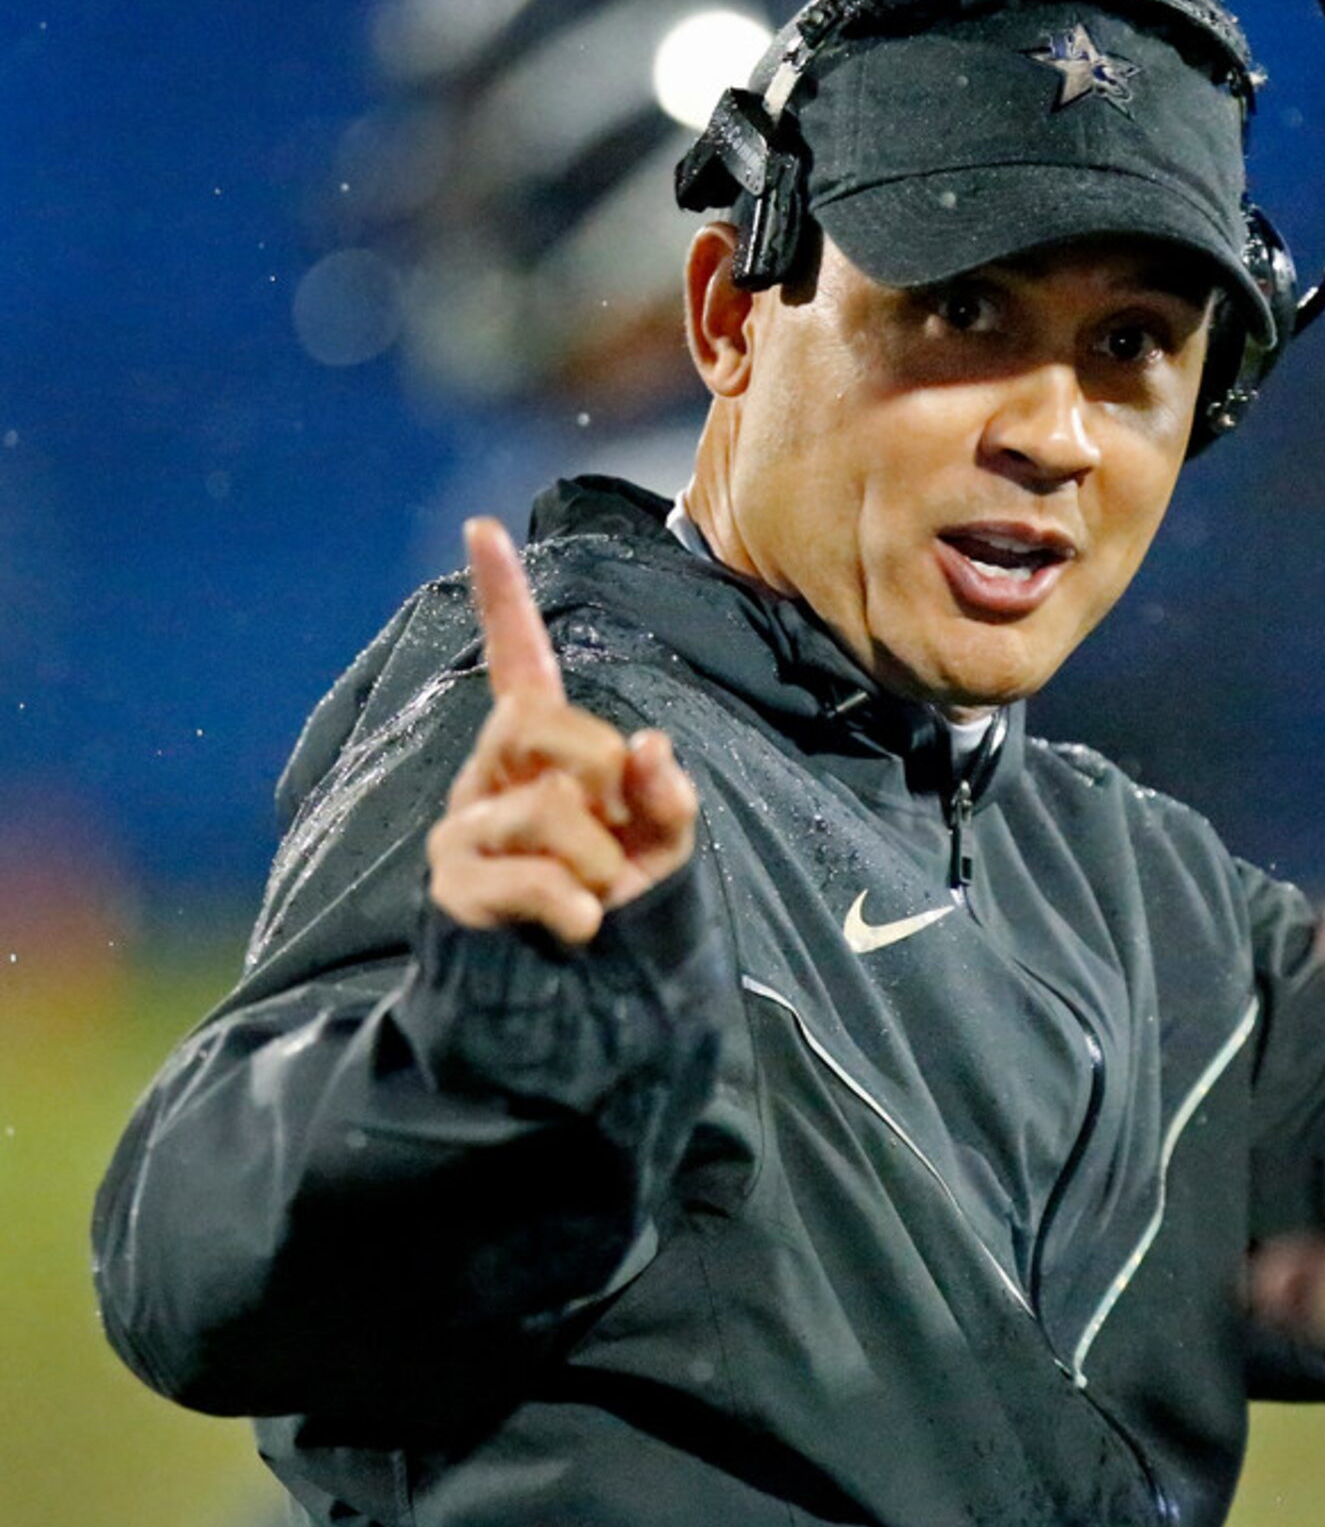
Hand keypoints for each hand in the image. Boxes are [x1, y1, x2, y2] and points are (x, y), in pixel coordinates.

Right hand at [426, 517, 697, 944]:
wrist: (582, 999)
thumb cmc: (620, 903)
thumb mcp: (663, 845)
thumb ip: (667, 796)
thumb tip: (650, 747)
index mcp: (540, 752)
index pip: (519, 662)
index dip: (503, 598)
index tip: (484, 527)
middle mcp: (490, 777)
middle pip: (534, 724)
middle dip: (597, 771)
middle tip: (617, 827)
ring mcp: (464, 830)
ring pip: (547, 810)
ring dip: (601, 860)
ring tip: (601, 897)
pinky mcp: (455, 887)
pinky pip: (531, 878)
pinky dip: (575, 904)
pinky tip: (585, 924)